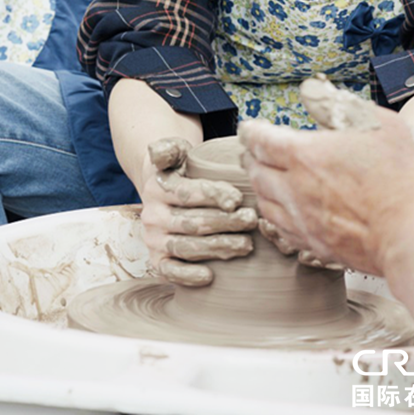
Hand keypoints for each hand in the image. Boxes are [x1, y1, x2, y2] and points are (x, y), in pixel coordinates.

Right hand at [140, 137, 257, 286]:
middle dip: (225, 222)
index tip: (238, 199)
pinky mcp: (156, 259)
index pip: (187, 193)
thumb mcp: (175, 151)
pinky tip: (210, 276)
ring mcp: (153, 239)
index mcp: (157, 187)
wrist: (162, 190)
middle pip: (192, 223)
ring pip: (187, 247)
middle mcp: (151, 215)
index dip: (213, 195)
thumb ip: (170, 149)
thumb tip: (157, 153)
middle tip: (251, 221)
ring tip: (246, 245)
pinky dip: (188, 276)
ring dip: (218, 248)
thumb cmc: (180, 169)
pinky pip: (170, 272)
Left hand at [240, 109, 413, 276]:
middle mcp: (296, 190)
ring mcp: (304, 221)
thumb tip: (312, 93)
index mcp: (305, 156)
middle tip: (251, 151)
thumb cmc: (401, 177)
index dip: (251, 132)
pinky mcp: (316, 246)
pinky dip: (274, 215)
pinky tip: (282, 212)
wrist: (413, 236)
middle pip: (257, 172)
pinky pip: (282, 230)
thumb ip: (339, 106)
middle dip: (251, 158)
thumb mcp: (377, 123)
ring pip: (265, 203)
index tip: (248, 127)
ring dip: (260, 187)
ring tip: (262, 178)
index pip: (262, 141)